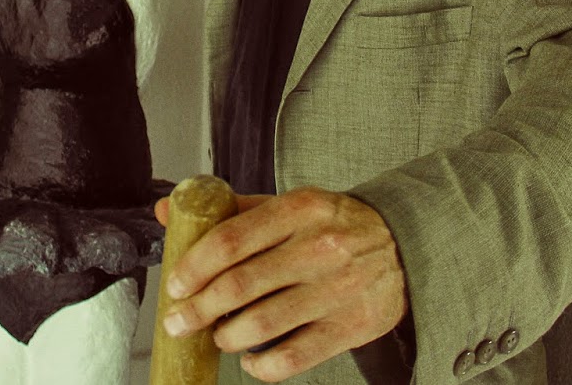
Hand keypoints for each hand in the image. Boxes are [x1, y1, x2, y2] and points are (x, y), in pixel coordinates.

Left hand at [154, 187, 408, 381]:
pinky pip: (294, 357)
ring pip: (264, 324)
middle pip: (241, 285)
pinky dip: (262, 365)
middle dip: (199, 310)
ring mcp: (338, 289)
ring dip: (227, 337)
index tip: (176, 286)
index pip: (231, 239)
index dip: (194, 267)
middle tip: (178, 321)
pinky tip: (251, 358)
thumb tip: (167, 212)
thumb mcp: (289, 205)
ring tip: (217, 336)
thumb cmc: (333, 225)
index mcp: (299, 209)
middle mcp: (319, 247)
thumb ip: (230, 211)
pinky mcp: (351, 326)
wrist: (404, 243)